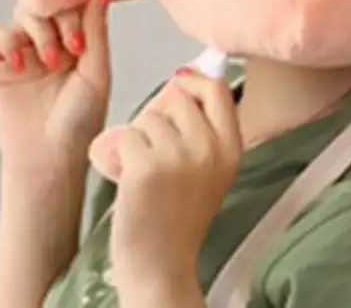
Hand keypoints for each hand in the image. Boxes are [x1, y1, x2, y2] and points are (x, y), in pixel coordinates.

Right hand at [0, 0, 116, 179]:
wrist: (49, 158)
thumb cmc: (80, 121)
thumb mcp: (97, 72)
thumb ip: (96, 29)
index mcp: (80, 39)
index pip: (82, 0)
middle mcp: (52, 39)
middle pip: (52, 0)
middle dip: (64, 13)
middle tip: (74, 43)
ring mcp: (25, 49)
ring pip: (25, 12)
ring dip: (41, 30)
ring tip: (53, 61)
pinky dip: (8, 39)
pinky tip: (22, 61)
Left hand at [104, 70, 242, 296]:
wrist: (161, 269)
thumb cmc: (178, 221)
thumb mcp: (210, 171)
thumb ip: (204, 130)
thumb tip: (182, 81)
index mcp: (231, 149)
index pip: (217, 89)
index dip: (194, 81)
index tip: (179, 87)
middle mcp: (209, 148)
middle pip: (177, 98)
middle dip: (160, 117)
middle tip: (156, 151)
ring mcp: (179, 156)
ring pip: (147, 117)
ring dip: (139, 139)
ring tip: (144, 173)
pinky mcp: (146, 166)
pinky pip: (126, 135)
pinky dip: (119, 153)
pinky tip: (129, 179)